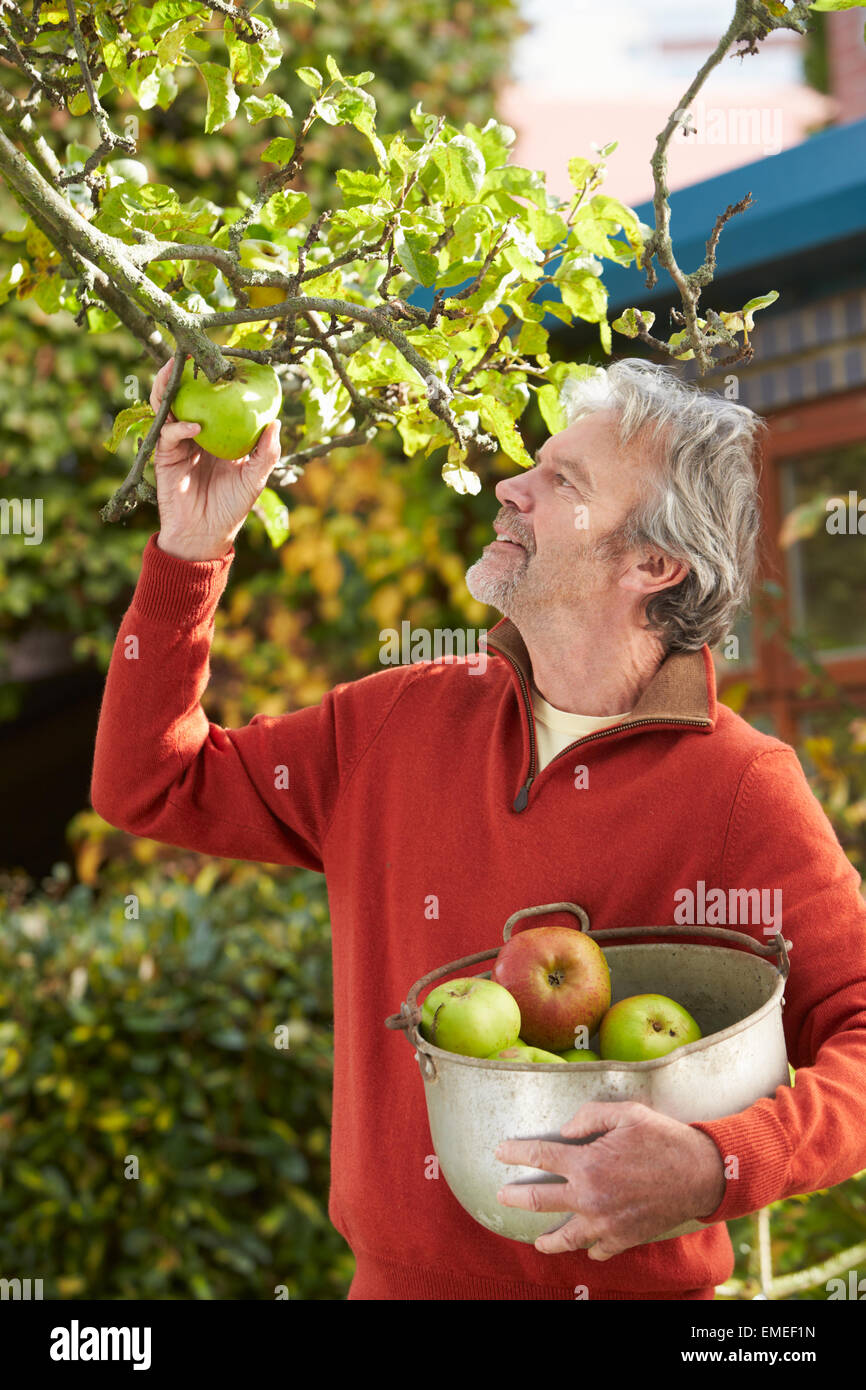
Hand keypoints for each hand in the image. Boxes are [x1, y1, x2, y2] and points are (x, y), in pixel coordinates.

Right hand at [150, 356, 281, 560]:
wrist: (205, 535)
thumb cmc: (232, 507)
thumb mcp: (255, 479)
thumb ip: (266, 453)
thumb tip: (276, 422)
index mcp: (216, 433)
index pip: (213, 398)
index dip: (212, 378)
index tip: (220, 356)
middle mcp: (194, 432)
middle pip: (184, 394)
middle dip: (181, 372)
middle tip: (187, 351)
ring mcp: (177, 442)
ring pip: (167, 407)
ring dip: (167, 387)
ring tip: (172, 369)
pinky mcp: (164, 457)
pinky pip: (168, 434)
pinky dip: (179, 427)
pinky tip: (193, 426)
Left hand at [494, 1101, 725, 1259]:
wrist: (701, 1174)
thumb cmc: (663, 1139)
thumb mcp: (627, 1113)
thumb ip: (590, 1115)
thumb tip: (565, 1129)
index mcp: (588, 1162)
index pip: (539, 1155)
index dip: (515, 1152)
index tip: (499, 1151)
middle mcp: (590, 1196)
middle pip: (539, 1200)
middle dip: (515, 1197)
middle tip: (501, 1197)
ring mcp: (605, 1223)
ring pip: (564, 1238)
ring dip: (545, 1239)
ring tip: (536, 1240)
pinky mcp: (623, 1239)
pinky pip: (596, 1249)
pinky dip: (587, 1248)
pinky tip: (582, 1243)